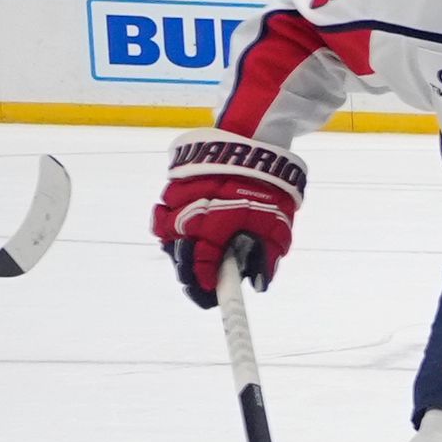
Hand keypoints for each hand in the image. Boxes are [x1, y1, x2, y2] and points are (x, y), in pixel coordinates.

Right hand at [155, 131, 304, 305]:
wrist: (248, 143)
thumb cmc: (266, 186)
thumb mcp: (278, 224)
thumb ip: (268, 255)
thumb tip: (259, 283)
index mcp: (217, 223)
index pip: (203, 265)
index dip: (206, 285)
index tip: (212, 298)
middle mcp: (190, 213)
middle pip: (180, 256)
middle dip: (191, 275)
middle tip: (203, 285)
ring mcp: (176, 200)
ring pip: (168, 238)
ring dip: (181, 253)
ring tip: (198, 260)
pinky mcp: (170, 188)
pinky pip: (163, 218)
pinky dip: (173, 230)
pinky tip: (189, 236)